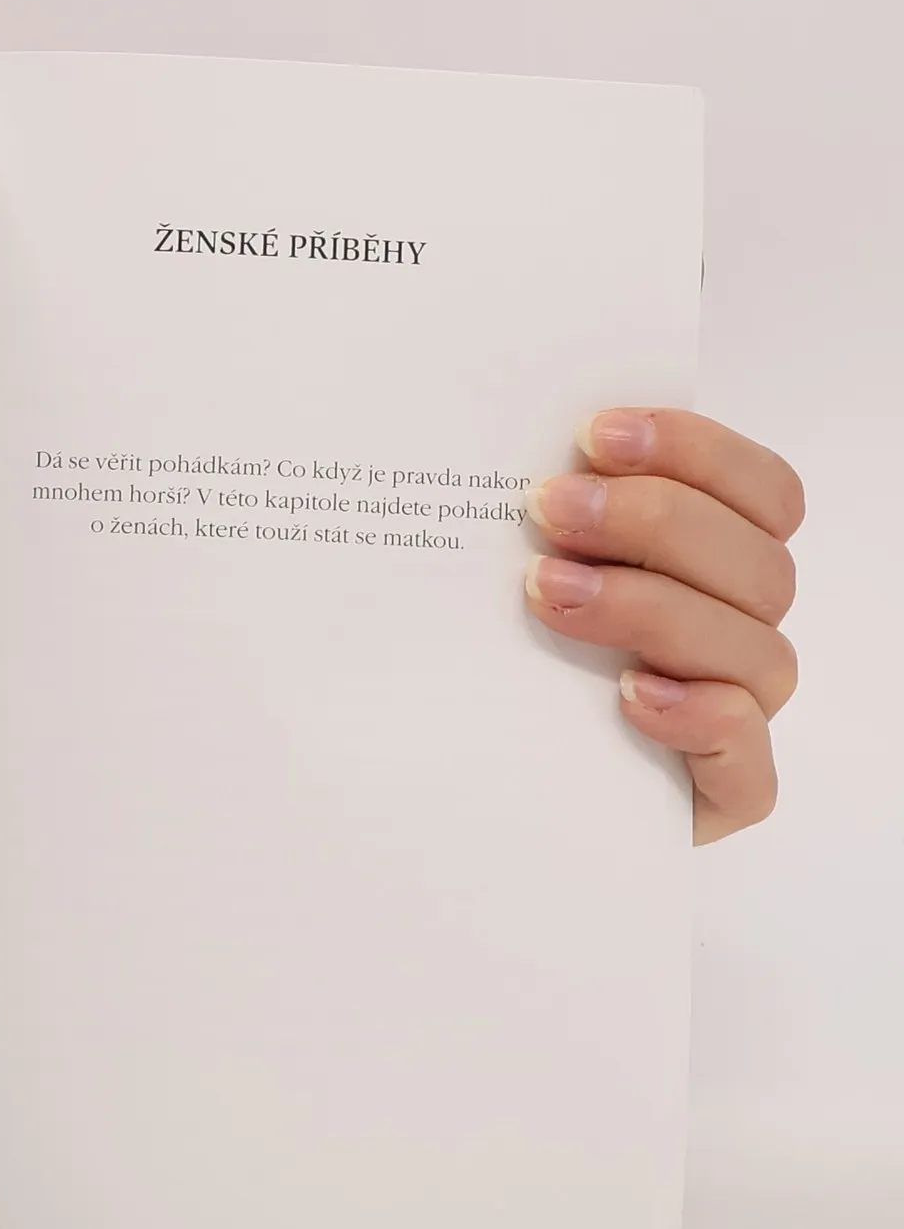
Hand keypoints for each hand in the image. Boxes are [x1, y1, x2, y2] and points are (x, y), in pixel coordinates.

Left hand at [525, 409, 802, 844]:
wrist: (466, 787)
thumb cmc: (489, 665)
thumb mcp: (503, 577)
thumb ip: (543, 515)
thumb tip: (504, 447)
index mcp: (714, 566)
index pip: (763, 494)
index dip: (697, 451)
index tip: (595, 433)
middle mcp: (737, 634)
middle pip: (759, 565)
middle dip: (656, 521)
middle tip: (551, 507)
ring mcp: (736, 716)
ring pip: (755, 651)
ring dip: (652, 607)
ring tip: (550, 592)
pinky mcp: (719, 795)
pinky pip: (747, 759)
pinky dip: (698, 715)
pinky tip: (628, 696)